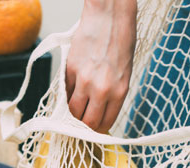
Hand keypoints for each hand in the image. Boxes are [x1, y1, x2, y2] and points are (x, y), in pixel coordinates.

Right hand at [66, 0, 136, 133]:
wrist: (109, 15)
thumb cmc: (120, 40)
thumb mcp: (124, 71)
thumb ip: (113, 93)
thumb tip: (99, 110)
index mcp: (119, 91)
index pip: (104, 123)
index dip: (97, 130)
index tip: (93, 130)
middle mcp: (101, 89)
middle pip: (86, 121)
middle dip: (83, 126)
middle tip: (81, 125)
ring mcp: (84, 80)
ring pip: (72, 110)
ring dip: (72, 114)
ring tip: (73, 111)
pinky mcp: (70, 70)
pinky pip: (65, 91)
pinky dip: (66, 95)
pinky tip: (71, 92)